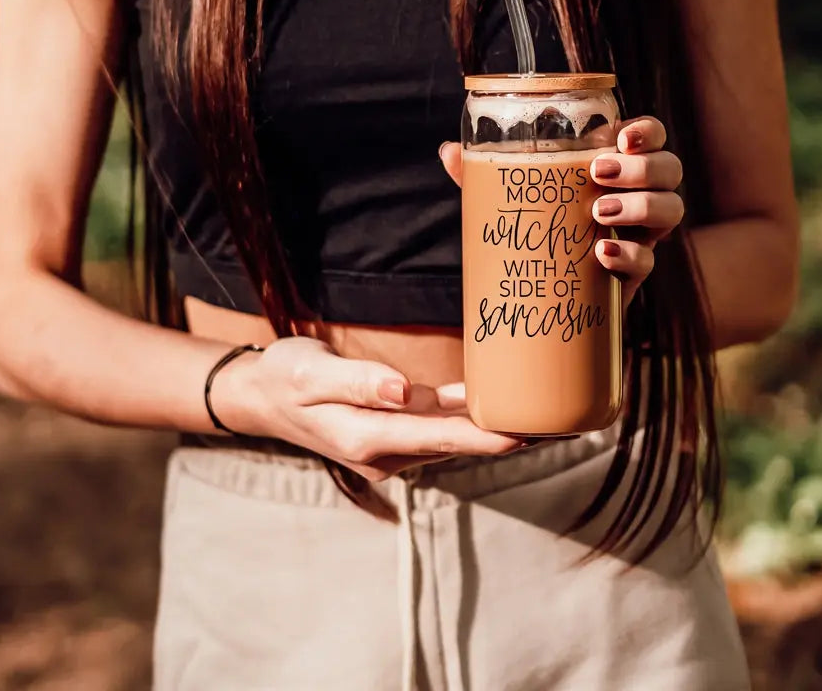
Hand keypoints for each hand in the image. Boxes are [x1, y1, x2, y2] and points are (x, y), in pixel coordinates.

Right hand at [211, 336, 523, 482]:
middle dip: (504, 435)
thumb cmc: (286, 377)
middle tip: (558, 424)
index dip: (482, 438)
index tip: (523, 435)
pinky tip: (500, 396)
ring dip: (495, 426)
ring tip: (544, 413)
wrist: (263, 393)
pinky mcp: (396, 424)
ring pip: (453, 433)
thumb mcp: (312, 374)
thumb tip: (402, 393)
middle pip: (455, 441)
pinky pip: (440, 419)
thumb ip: (358, 382)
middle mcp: (386, 448)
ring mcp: (392, 440)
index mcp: (368, 437)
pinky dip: (468, 411)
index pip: (436, 438)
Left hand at [438, 114, 683, 307]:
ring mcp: (640, 235)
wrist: (544, 300)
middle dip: (643, 168)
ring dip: (642, 205)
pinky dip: (629, 255)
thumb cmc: (534, 232)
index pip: (651, 137)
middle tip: (598, 174)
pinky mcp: (633, 274)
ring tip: (598, 212)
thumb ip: (483, 176)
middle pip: (671, 169)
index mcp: (614, 168)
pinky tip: (602, 255)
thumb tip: (449, 151)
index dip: (649, 131)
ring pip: (672, 210)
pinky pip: (649, 261)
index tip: (623, 136)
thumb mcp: (511, 200)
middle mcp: (637, 196)